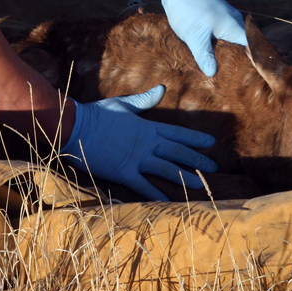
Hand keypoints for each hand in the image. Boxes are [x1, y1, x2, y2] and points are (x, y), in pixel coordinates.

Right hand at [59, 85, 217, 201]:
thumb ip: (145, 100)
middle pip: (178, 153)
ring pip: (166, 169)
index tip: (211, 143)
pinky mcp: (124, 172)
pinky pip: (144, 186)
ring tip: (201, 185)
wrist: (77, 126)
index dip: (195, 138)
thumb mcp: (124, 104)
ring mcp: (136, 159)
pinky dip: (157, 194)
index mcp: (148, 127)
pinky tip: (170, 201)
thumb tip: (162, 88)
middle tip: (214, 167)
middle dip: (197, 160)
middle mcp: (147, 144)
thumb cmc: (98, 114)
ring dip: (184, 177)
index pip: (178, 133)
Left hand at [159, 0, 247, 76]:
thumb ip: (205, 56)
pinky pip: (223, 34)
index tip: (246, 77)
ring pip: (232, 39)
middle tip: (232, 78)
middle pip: (242, 45)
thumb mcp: (195, 37)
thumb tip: (212, 74)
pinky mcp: (216, 16)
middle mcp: (234, 21)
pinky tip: (212, 55)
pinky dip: (220, 45)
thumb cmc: (188, 9)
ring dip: (227, 53)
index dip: (251, 62)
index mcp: (234, 26)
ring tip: (222, 71)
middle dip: (238, 60)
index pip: (251, 48)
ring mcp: (225, 18)